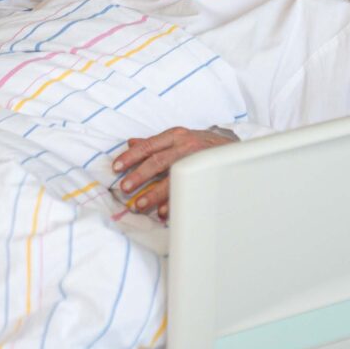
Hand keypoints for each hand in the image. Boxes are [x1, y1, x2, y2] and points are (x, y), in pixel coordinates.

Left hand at [112, 126, 237, 220]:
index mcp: (175, 136)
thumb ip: (154, 142)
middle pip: (158, 161)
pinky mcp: (207, 175)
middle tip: (125, 189)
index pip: (148, 146)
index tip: (116, 168)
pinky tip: (164, 213)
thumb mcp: (178, 137)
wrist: (233, 148)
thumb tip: (130, 143)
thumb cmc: (201, 143)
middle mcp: (186, 145)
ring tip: (140, 205)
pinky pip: (189, 190)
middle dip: (139, 176)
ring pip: (172, 177)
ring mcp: (197, 160)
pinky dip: (175, 202)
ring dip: (155, 193)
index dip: (130, 157)